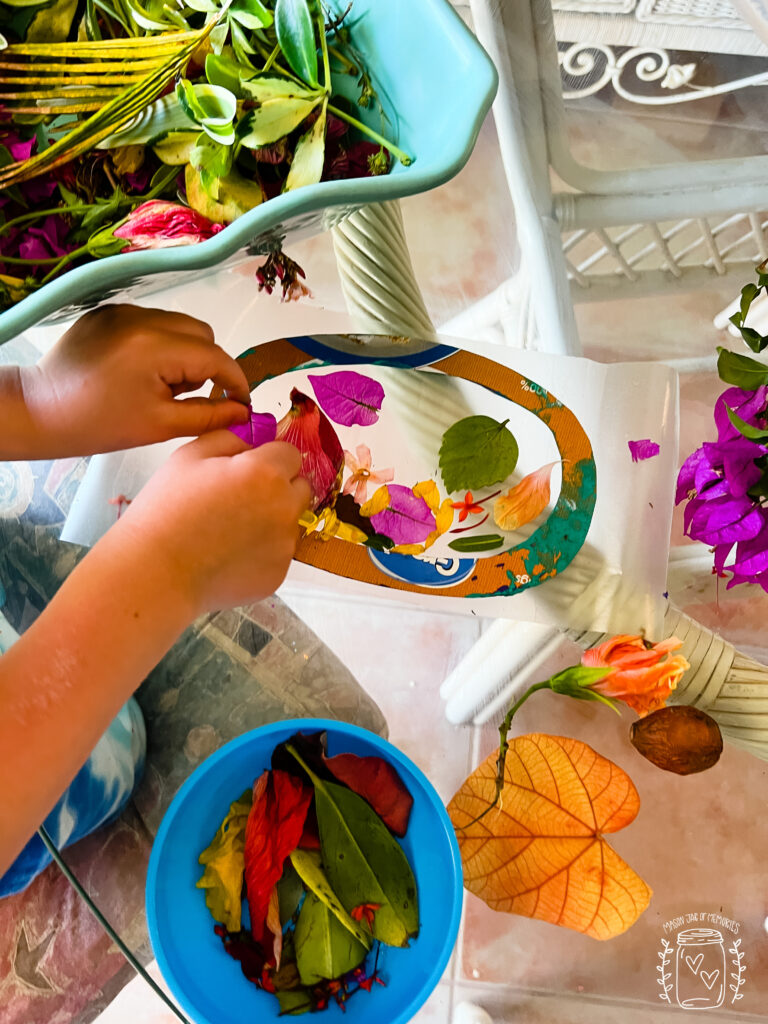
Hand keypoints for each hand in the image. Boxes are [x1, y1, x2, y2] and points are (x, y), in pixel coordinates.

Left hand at [20, 304, 250, 456]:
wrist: (40, 409)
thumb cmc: (99, 424)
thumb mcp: (161, 425)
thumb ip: (209, 415)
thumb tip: (244, 412)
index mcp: (155, 346)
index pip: (215, 356)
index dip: (235, 380)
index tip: (241, 402)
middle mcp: (142, 318)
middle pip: (201, 333)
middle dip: (206, 364)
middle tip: (186, 396)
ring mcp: (123, 310)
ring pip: (179, 326)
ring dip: (183, 353)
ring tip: (158, 385)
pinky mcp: (108, 312)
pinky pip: (151, 323)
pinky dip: (158, 345)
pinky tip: (137, 372)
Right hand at [116, 431, 311, 612]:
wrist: (156, 571)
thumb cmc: (166, 511)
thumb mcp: (190, 456)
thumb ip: (230, 438)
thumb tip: (253, 439)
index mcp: (265, 473)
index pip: (290, 454)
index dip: (269, 458)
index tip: (250, 468)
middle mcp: (284, 508)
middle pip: (299, 488)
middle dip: (279, 487)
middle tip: (241, 498)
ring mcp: (284, 545)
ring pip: (290, 523)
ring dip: (271, 520)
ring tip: (230, 529)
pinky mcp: (279, 574)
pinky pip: (279, 554)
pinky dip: (262, 551)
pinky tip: (230, 553)